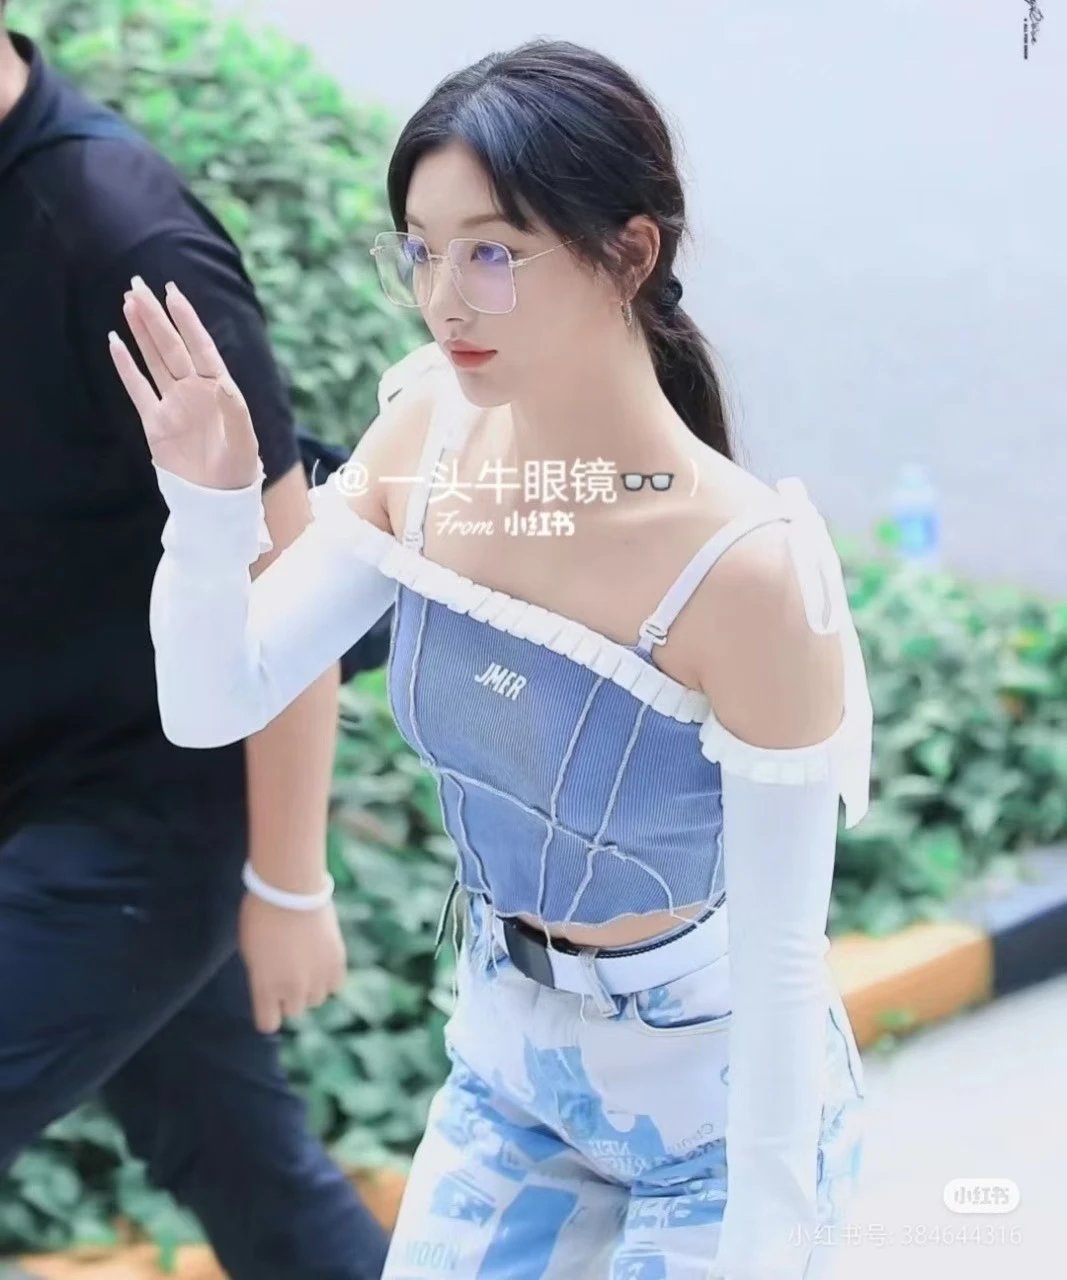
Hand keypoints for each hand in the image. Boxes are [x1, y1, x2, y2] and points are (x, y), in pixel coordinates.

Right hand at [108, 275, 259, 489]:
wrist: (217, 500)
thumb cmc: (238, 469)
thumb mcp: (243, 440)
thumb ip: (234, 410)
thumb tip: (222, 382)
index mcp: (219, 390)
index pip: (200, 347)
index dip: (186, 320)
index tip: (172, 293)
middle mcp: (195, 391)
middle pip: (172, 347)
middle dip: (156, 316)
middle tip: (137, 286)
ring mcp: (174, 404)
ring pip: (154, 360)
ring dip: (142, 333)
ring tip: (128, 303)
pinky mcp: (155, 423)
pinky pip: (137, 389)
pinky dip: (126, 367)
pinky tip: (115, 343)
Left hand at [238, 893, 347, 1034]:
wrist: (289, 889)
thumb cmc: (261, 915)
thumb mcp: (250, 952)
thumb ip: (262, 977)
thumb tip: (272, 989)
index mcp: (266, 988)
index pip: (268, 1024)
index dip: (268, 1012)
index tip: (268, 1001)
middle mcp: (293, 989)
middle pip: (294, 1010)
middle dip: (289, 996)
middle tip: (286, 972)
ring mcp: (317, 977)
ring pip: (316, 999)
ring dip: (310, 987)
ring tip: (305, 963)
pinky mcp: (337, 962)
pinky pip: (335, 985)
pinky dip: (328, 977)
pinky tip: (321, 960)